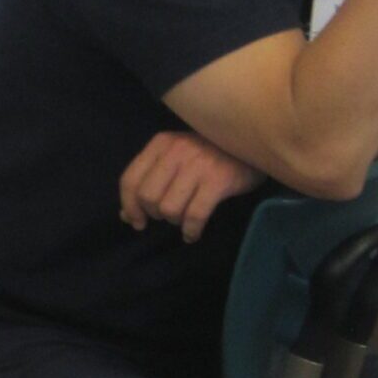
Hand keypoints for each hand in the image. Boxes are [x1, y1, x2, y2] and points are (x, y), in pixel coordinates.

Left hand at [118, 130, 259, 241]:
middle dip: (155, 214)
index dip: (129, 206)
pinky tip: (193, 234)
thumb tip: (125, 216)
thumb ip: (150, 181)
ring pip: (169, 209)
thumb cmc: (210, 153)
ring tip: (185, 219)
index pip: (130, 179)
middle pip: (148, 197)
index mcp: (161, 143)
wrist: (252, 144)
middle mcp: (176, 151)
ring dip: (175, 221)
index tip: (137, 222)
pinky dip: (191, 231)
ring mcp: (198, 165)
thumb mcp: (175, 159)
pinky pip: (194, 216)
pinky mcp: (218, 181)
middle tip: (168, 215)